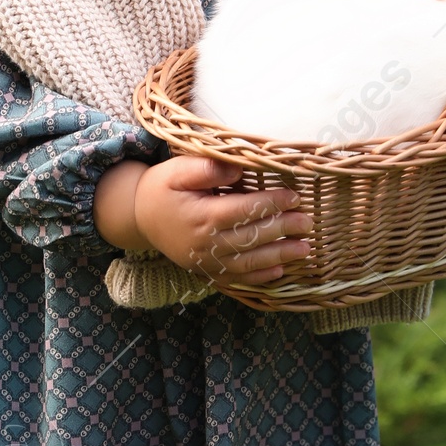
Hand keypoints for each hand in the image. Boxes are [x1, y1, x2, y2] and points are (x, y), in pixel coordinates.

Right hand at [93, 155, 312, 286]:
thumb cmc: (161, 188)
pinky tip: (280, 272)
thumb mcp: (177, 170)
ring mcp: (206, 261)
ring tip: (306, 249)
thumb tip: (239, 168)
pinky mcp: (206, 271)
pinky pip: (237, 278)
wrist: (138, 217)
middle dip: (283, 230)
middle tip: (308, 222)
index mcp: (202, 216)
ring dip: (280, 256)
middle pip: (252, 237)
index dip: (272, 204)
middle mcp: (206, 243)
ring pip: (249, 262)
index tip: (295, 197)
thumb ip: (207, 168)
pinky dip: (259, 277)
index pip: (245, 210)